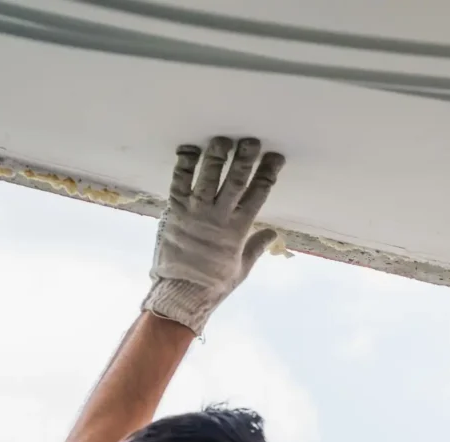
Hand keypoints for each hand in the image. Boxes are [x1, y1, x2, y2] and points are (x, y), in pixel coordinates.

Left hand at [143, 136, 284, 333]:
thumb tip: (273, 233)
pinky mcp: (175, 211)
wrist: (181, 293)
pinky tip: (190, 149)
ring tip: (223, 139)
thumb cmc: (213, 285)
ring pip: (208, 177)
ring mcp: (196, 212)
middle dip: (245, 159)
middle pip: (235, 181)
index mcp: (239, 230)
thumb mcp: (241, 268)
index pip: (258, 194)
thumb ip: (256, 247)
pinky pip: (180, 182)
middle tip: (251, 141)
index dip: (267, 174)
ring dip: (216, 156)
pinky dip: (184, 164)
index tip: (275, 158)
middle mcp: (219, 217)